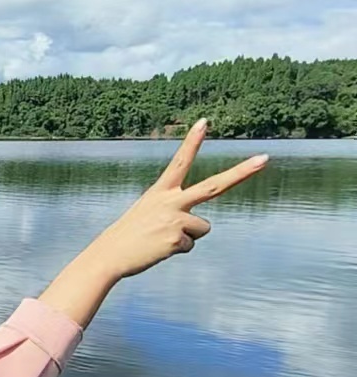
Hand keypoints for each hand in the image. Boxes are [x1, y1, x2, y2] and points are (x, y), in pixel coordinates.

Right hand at [89, 120, 267, 280]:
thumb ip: (176, 212)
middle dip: (242, 172)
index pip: (180, 161)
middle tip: (265, 158)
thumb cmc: (129, 235)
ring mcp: (176, 219)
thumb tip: (200, 227)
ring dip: (187, 236)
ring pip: (203, 228)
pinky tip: (159, 249)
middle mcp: (171, 201)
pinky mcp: (177, 239)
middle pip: (214, 186)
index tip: (204, 122)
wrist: (109, 254)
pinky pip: (191, 245)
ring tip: (161, 239)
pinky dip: (177, 250)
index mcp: (161, 191)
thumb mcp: (150, 214)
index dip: (192, 141)